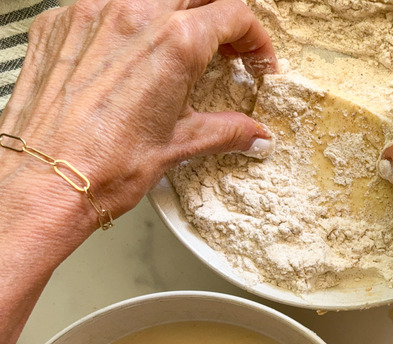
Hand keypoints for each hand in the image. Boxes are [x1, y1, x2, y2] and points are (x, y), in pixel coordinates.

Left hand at [0, 0, 274, 236]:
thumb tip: (252, 134)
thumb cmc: (102, 166)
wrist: (42, 182)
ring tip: (177, 48)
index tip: (255, 59)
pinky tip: (129, 55)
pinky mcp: (59, 24)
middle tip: (226, 47)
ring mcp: (91, 14)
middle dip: (219, 18)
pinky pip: (103, 6)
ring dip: (173, 15)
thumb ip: (226, 130)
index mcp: (173, 43)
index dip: (255, 37)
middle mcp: (132, 16)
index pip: (233, 14)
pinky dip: (126, 24)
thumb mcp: (179, 145)